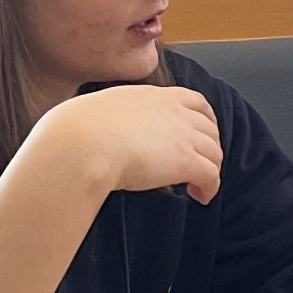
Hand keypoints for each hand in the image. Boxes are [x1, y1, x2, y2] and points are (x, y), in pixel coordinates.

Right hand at [36, 84, 222, 203]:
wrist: (81, 144)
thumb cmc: (77, 131)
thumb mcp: (101, 110)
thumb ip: (116, 116)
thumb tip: (103, 130)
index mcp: (154, 96)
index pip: (195, 101)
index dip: (205, 119)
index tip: (203, 132)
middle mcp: (174, 112)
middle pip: (210, 128)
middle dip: (210, 146)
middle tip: (200, 164)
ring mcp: (183, 136)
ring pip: (214, 152)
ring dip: (211, 169)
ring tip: (198, 186)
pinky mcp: (185, 161)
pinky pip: (211, 175)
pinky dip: (211, 187)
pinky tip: (201, 196)